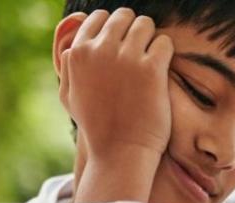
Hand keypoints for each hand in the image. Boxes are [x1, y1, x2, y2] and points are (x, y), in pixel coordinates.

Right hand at [58, 9, 172, 202]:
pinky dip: (166, 52)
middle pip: (123, 17)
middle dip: (133, 31)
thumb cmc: (96, 127)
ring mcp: (126, 58)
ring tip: (151, 61)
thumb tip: (74, 29)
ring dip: (150, 39)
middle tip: (140, 53)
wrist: (120, 153)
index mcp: (78, 53)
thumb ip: (68, 61)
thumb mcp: (68, 94)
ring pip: (145, 25)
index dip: (114, 30)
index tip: (122, 47)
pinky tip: (161, 70)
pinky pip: (164, 42)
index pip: (98, 18)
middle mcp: (100, 50)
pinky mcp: (151, 70)